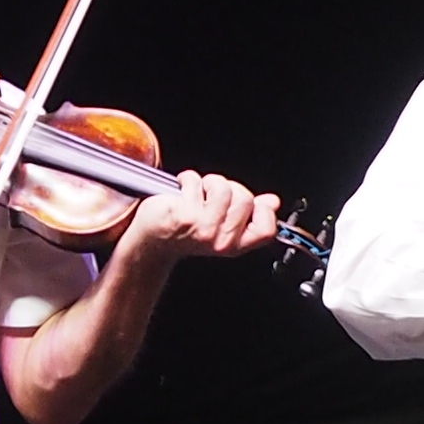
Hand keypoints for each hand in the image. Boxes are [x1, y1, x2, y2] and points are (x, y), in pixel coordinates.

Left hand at [122, 169, 284, 264]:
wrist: (152, 241)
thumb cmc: (185, 232)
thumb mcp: (222, 226)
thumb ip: (250, 214)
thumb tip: (271, 201)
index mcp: (234, 245)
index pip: (266, 229)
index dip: (263, 209)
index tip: (252, 202)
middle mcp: (220, 240)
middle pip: (245, 199)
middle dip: (229, 188)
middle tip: (212, 196)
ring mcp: (202, 228)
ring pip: (223, 188)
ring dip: (208, 182)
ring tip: (197, 193)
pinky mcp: (184, 215)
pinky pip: (197, 182)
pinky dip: (188, 179)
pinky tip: (181, 190)